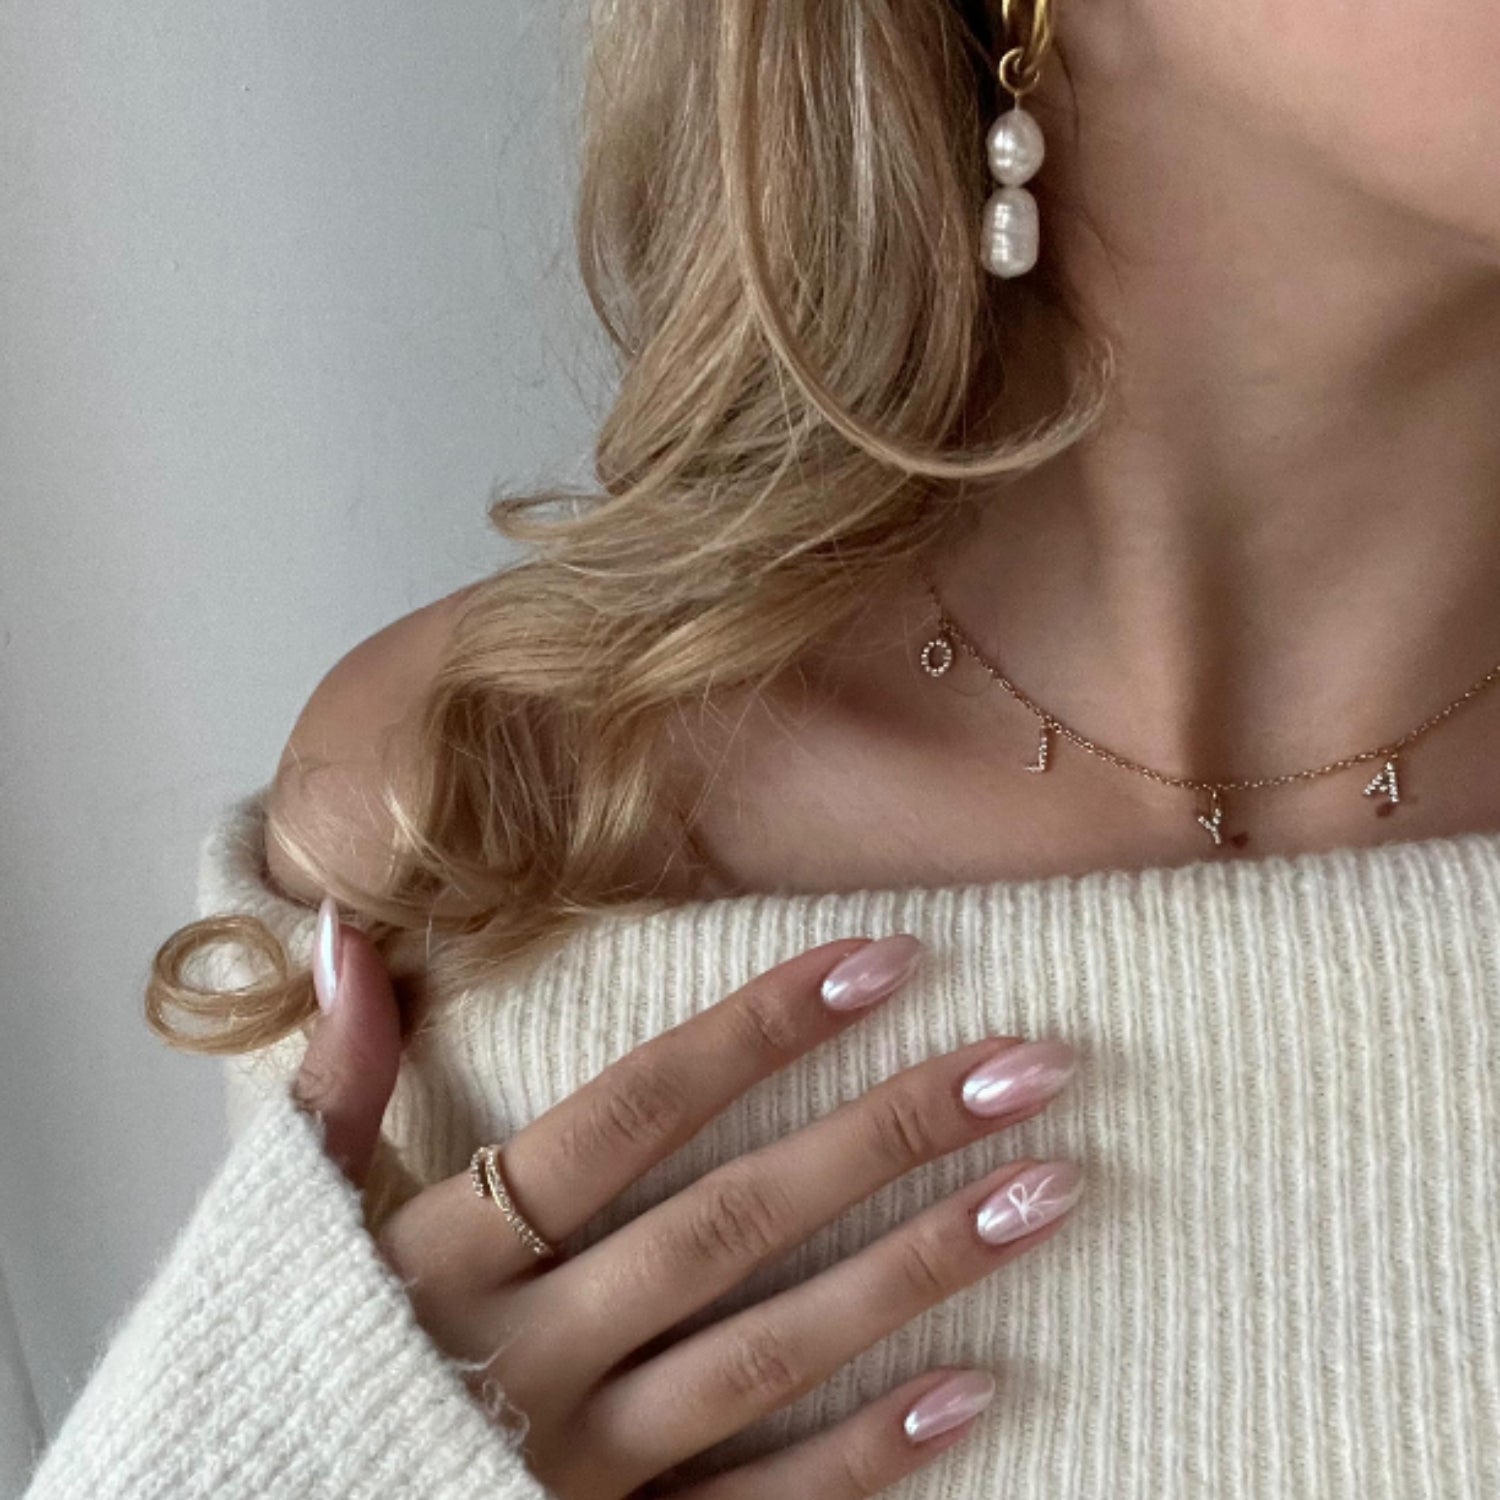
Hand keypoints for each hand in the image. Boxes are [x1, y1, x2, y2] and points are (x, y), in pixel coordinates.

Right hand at [293, 899, 1082, 1497]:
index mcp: (454, 1252)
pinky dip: (867, 1456)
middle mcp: (534, 1349)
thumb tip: (344, 928)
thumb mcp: (291, 1222)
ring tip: (1046, 1190)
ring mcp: (585, 1464)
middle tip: (1027, 1063)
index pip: (632, 1114)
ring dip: (917, 1270)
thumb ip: (335, 1082)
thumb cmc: (285, 1366)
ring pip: (771, 1351)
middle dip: (886, 1133)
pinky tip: (977, 1390)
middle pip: (734, 1218)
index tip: (884, 959)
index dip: (758, 1029)